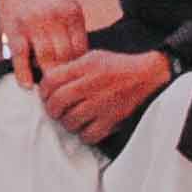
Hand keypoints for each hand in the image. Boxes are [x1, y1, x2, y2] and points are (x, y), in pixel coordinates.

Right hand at [0, 0, 89, 86]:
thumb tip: (80, 61)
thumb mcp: (67, 5)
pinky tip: (27, 85)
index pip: (81, 50)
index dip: (80, 69)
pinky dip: (24, 73)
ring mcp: (33, 24)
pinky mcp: (14, 29)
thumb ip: (73, 30)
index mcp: (72, 12)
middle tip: (65, 92)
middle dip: (66, 76)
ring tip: (49, 92)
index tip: (78, 81)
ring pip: (46, 59)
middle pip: (66, 57)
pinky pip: (21, 56)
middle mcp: (54, 17)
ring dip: (48, 78)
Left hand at [38, 45, 171, 150]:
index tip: (46, 95)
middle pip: (57, 102)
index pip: (51, 80)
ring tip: (71, 119)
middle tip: (55, 110)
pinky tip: (87, 127)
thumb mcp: (92, 57)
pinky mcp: (113, 119)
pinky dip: (84, 134)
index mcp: (85, 66)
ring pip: (70, 121)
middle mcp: (92, 84)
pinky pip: (89, 135)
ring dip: (67, 123)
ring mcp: (102, 103)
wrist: (148, 75)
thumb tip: (47, 80)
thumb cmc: (117, 66)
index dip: (43, 90)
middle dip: (52, 109)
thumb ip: (71, 67)